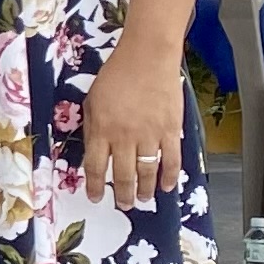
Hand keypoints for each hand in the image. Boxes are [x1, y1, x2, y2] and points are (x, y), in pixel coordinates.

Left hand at [79, 50, 185, 209]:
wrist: (146, 59)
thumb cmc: (116, 76)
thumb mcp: (91, 101)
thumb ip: (92, 127)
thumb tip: (94, 149)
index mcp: (101, 129)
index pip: (94, 166)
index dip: (95, 186)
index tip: (96, 198)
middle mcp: (124, 136)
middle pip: (122, 174)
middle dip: (122, 194)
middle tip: (124, 204)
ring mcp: (149, 134)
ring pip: (147, 171)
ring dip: (145, 189)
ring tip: (143, 199)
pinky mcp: (171, 130)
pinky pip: (172, 160)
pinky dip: (170, 176)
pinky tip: (167, 187)